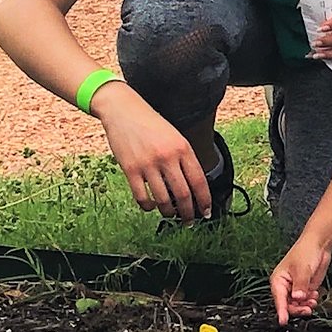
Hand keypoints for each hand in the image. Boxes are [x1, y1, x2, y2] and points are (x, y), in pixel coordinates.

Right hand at [99, 93, 211, 220]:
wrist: (124, 111)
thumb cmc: (152, 124)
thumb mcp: (176, 136)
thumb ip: (184, 158)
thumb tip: (193, 185)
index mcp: (183, 148)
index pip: (199, 181)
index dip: (205, 200)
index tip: (207, 211)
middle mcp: (168, 157)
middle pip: (183, 194)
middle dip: (189, 212)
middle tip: (190, 221)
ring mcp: (148, 164)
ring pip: (163, 199)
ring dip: (169, 212)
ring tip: (171, 215)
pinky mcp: (130, 169)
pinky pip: (142, 196)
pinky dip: (148, 206)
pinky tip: (151, 207)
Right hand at [271, 235, 331, 323]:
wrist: (319, 246)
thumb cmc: (306, 252)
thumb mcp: (303, 269)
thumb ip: (300, 285)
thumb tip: (297, 297)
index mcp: (278, 281)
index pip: (279, 300)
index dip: (282, 311)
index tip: (283, 321)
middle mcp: (285, 287)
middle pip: (288, 305)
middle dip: (298, 308)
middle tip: (307, 309)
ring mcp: (295, 288)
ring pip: (297, 305)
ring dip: (305, 305)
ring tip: (313, 301)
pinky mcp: (305, 289)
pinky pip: (305, 301)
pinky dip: (310, 301)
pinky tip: (315, 296)